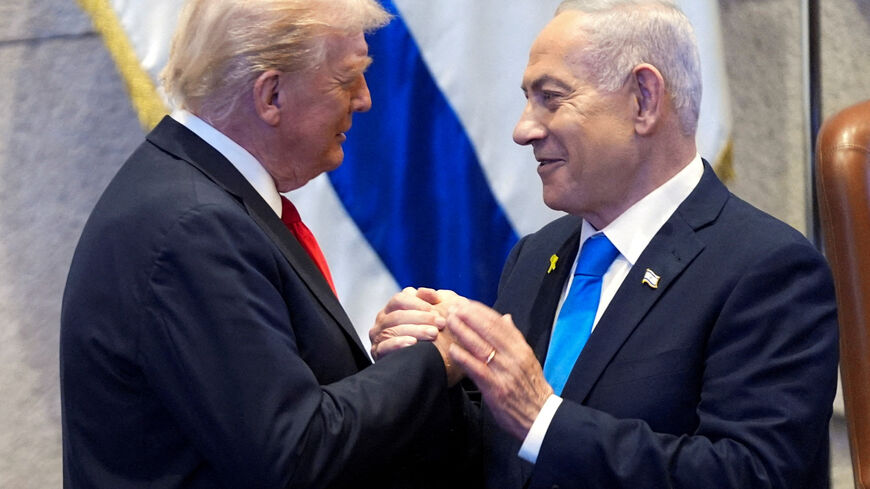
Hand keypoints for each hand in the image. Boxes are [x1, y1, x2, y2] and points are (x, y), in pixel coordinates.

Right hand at [370, 287, 443, 359]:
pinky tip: (413, 343)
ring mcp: (378, 337)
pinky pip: (385, 347)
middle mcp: (382, 321)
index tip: (437, 309)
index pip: (399, 299)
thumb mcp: (430, 315)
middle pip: (397, 315)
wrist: (423, 363)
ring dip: (415, 331)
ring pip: (393, 330)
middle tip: (440, 323)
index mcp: (391, 308)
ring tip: (433, 334)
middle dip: (421, 318)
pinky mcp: (377, 353)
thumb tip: (434, 294)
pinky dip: (398, 344)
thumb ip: (430, 301)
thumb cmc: (427, 334)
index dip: (418, 303)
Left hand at [447, 301, 552, 439]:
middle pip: (489, 331)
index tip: (466, 303)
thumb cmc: (530, 388)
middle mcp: (514, 357)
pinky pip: (477, 370)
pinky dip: (464, 358)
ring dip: (463, 332)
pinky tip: (453, 350)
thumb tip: (506, 317)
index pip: (499, 324)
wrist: (540, 417)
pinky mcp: (496, 389)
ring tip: (450, 322)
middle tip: (453, 307)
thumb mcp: (527, 359)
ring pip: (481, 347)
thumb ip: (515, 338)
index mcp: (521, 349)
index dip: (481, 311)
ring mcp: (505, 373)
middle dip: (469, 316)